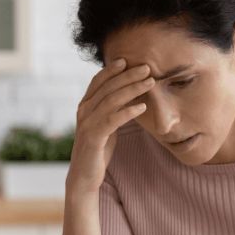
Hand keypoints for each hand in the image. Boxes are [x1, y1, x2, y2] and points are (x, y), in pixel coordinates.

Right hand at [66, 58, 154, 194]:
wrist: (85, 175)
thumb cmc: (98, 148)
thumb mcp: (106, 124)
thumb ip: (112, 109)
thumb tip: (129, 94)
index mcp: (85, 105)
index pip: (98, 81)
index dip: (112, 69)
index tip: (128, 60)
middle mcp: (83, 111)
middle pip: (107, 87)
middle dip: (128, 76)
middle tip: (147, 68)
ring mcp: (87, 124)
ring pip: (111, 100)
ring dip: (132, 89)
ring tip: (150, 83)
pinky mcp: (93, 138)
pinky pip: (112, 120)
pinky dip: (128, 112)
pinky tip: (142, 107)